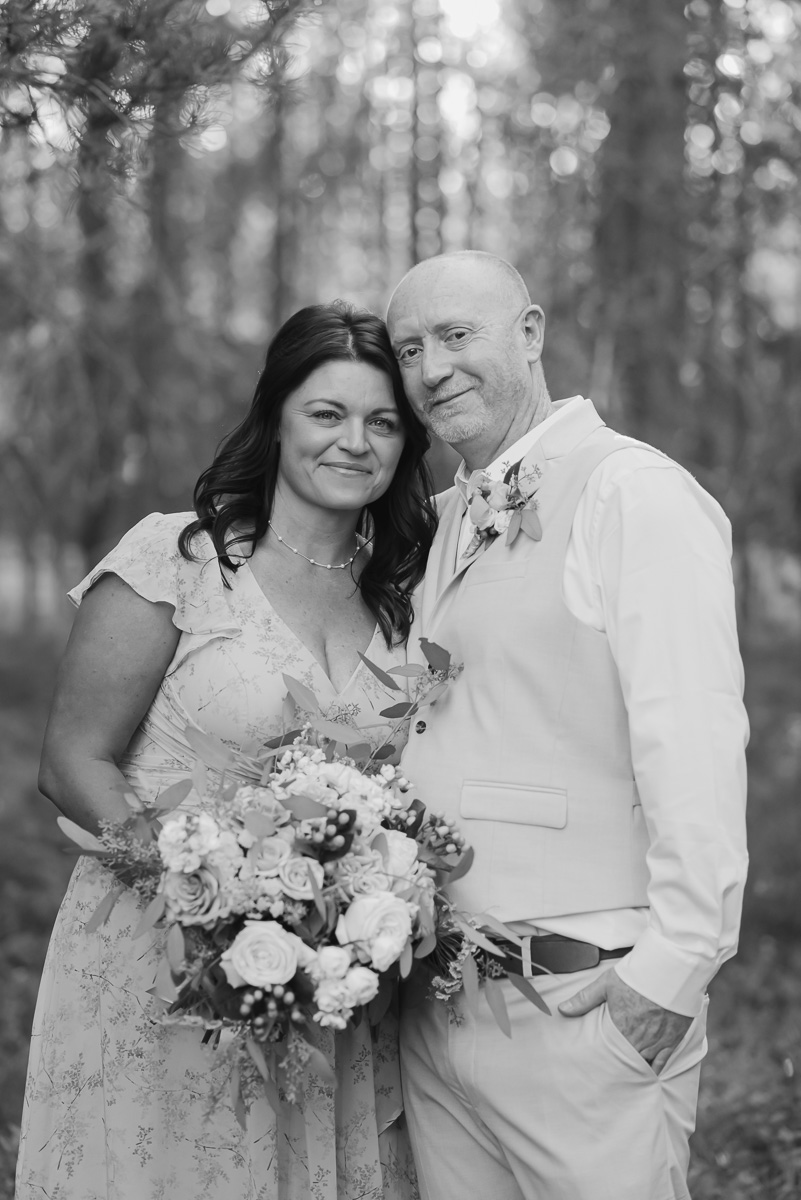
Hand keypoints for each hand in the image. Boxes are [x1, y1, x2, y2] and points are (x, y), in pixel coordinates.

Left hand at [558, 967, 692, 1073]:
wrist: (670, 970)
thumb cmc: (638, 975)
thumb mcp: (606, 984)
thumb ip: (584, 999)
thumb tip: (563, 1009)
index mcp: (622, 1028)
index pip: (610, 1053)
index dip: (604, 1061)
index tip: (598, 1068)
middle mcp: (640, 1039)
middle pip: (627, 1060)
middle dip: (619, 1066)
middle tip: (610, 1074)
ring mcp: (657, 1041)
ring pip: (644, 1062)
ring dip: (635, 1066)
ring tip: (626, 1074)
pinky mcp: (673, 1039)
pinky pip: (663, 1061)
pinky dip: (655, 1068)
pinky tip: (649, 1072)